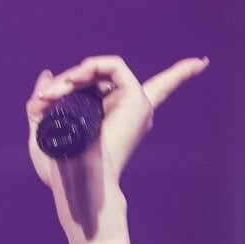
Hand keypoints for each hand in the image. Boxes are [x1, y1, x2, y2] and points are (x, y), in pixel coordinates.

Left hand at [26, 54, 206, 239]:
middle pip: (102, 78)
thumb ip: (43, 103)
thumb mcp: (43, 128)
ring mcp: (136, 103)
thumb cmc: (59, 166)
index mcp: (120, 117)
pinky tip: (74, 79)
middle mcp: (133, 109)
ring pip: (102, 71)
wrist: (76, 179)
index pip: (156, 91)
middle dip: (68, 81)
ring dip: (72, 76)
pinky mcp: (134, 98)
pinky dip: (90, 66)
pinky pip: (114, 66)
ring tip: (53, 94)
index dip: (180, 76)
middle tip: (44, 99)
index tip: (201, 63)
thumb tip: (47, 76)